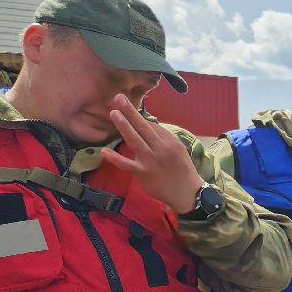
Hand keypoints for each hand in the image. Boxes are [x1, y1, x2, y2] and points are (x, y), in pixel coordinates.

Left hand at [102, 94, 204, 213]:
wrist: (188, 194)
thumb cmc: (183, 171)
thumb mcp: (179, 151)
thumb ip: (164, 140)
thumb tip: (148, 128)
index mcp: (171, 142)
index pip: (153, 126)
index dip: (139, 117)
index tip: (127, 107)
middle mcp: (161, 149)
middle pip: (144, 127)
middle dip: (131, 112)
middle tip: (119, 98)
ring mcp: (151, 161)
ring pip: (135, 140)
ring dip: (124, 126)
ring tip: (113, 113)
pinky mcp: (143, 173)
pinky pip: (127, 164)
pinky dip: (115, 158)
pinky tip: (104, 151)